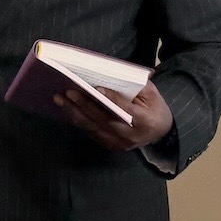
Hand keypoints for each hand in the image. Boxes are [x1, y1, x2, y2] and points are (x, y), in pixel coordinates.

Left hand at [51, 78, 173, 153]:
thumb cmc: (154, 108)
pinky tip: (66, 109)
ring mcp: (119, 143)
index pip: (126, 110)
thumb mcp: (152, 94)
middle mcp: (130, 135)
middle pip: (104, 120)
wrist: (160, 133)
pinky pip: (91, 132)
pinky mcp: (110, 145)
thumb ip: (137, 86)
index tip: (97, 87)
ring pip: (93, 128)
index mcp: (145, 121)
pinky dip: (78, 120)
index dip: (112, 99)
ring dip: (74, 113)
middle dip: (85, 105)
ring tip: (59, 99)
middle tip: (68, 92)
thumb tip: (113, 74)